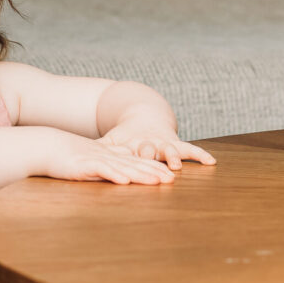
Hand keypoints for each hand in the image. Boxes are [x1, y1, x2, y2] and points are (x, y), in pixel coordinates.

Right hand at [44, 133, 175, 184]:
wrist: (45, 146)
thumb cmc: (65, 155)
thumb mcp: (90, 158)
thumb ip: (107, 162)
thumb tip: (123, 170)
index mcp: (107, 156)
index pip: (134, 162)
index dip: (152, 168)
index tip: (168, 175)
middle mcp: (105, 157)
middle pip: (133, 165)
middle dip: (153, 172)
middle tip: (171, 180)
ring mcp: (95, 159)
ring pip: (122, 168)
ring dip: (140, 175)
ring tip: (156, 181)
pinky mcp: (83, 164)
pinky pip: (101, 170)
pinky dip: (114, 175)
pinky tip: (125, 181)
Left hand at [97, 120, 215, 169]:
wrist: (145, 116)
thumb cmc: (125, 136)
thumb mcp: (111, 142)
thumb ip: (97, 150)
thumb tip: (71, 156)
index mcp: (131, 144)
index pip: (130, 152)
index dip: (130, 157)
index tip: (131, 161)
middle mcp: (149, 143)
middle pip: (150, 150)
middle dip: (152, 157)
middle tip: (150, 166)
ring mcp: (164, 143)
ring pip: (170, 149)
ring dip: (173, 157)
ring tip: (177, 165)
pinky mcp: (176, 143)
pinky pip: (190, 148)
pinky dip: (200, 154)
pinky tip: (212, 162)